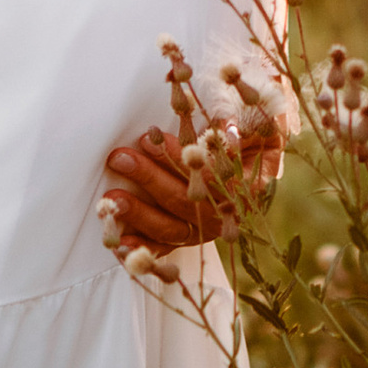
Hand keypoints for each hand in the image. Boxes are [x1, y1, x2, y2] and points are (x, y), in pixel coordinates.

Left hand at [100, 120, 280, 257]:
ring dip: (140, 213)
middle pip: (185, 200)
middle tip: (120, 158)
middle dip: (149, 178)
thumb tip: (225, 129)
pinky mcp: (190, 236)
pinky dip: (143, 247)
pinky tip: (121, 243)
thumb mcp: (255, 120)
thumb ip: (239, 122)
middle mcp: (229, 213)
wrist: (255, 146)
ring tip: (112, 199)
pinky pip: (165, 247)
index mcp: (248, 184)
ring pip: (172, 227)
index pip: (209, 175)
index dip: (177, 157)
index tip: (148, 138)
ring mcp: (207, 228)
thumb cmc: (251, 128)